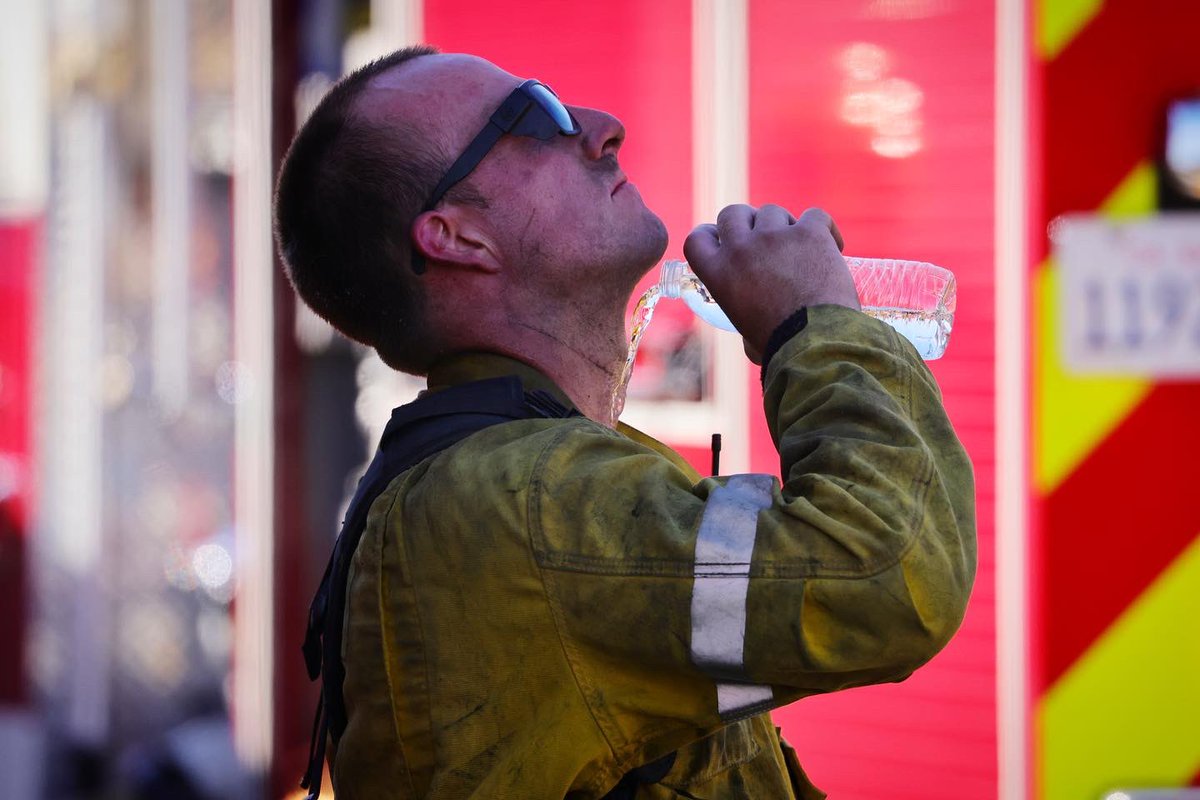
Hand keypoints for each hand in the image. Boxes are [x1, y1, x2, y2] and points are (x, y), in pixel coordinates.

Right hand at [683, 205, 859, 360]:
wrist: (816, 340)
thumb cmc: (782, 345)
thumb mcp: (745, 330)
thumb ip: (744, 313)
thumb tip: (752, 328)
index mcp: (719, 273)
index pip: (697, 238)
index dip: (710, 234)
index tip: (722, 238)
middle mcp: (741, 248)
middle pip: (733, 213)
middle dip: (747, 222)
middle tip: (765, 240)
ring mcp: (775, 237)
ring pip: (773, 212)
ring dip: (784, 226)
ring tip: (801, 249)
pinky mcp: (810, 233)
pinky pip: (815, 215)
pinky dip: (823, 228)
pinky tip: (832, 245)